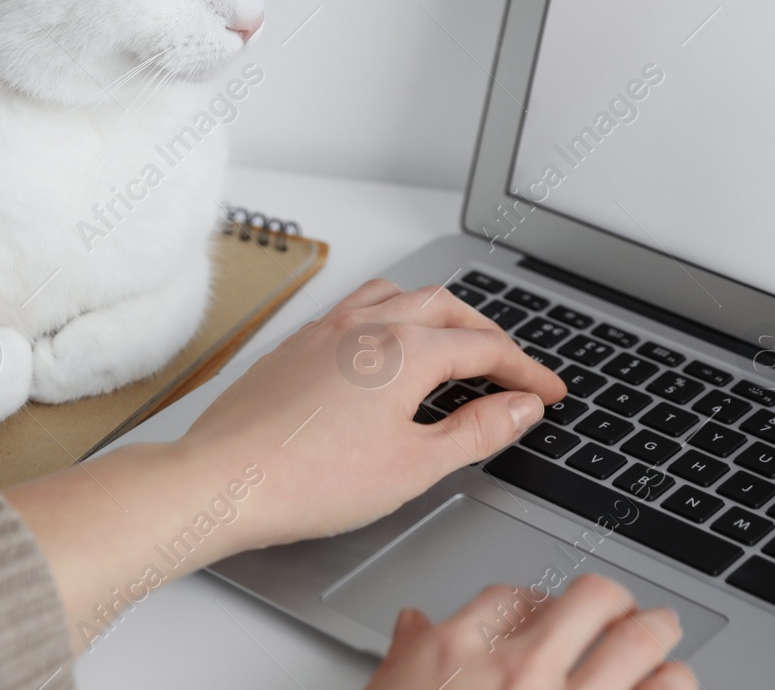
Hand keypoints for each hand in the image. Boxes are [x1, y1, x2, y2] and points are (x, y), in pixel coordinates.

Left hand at [6, 277, 567, 652]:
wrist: (226, 479)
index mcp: (404, 348)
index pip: (484, 347)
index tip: (548, 393)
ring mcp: (324, 329)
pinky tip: (384, 350)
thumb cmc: (311, 479)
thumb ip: (476, 432)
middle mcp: (365, 324)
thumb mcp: (414, 466)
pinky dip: (389, 317)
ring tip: (453, 344)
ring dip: (436, 313)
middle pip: (445, 307)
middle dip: (486, 333)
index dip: (525, 370)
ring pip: (396, 296)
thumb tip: (519, 408)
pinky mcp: (295, 344)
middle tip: (511, 368)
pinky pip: (355, 308)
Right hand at [367, 575, 693, 689]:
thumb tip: (412, 625)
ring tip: (665, 654)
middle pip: (591, 601)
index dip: (539, 600)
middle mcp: (522, 672)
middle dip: (618, 603)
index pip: (515, 597)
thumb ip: (408, 654)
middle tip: (628, 613)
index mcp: (462, 652)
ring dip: (660, 646)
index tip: (547, 611)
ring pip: (642, 650)